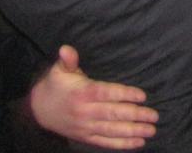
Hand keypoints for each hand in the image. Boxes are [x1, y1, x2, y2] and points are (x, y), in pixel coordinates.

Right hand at [28, 45, 157, 149]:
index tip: (142, 96)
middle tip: (154, 116)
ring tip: (151, 130)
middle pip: (113, 114)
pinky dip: (122, 144)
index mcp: (83, 93)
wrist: (38, 111)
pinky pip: (106, 142)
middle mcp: (85, 111)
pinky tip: (138, 142)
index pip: (107, 94)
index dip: (125, 94)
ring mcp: (86, 127)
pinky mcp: (85, 137)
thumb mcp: (59, 70)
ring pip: (112, 130)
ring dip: (133, 131)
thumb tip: (66, 48)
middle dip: (135, 115)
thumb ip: (68, 60)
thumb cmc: (56, 85)